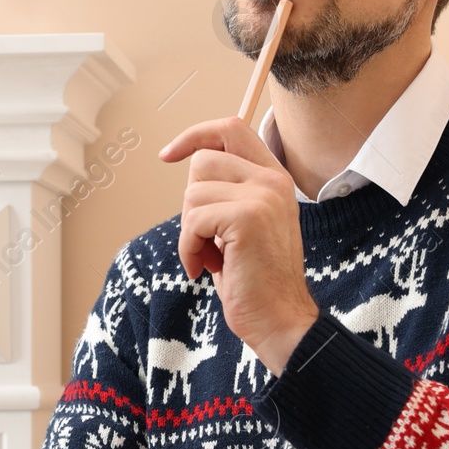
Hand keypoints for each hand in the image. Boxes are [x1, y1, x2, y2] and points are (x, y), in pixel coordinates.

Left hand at [159, 116, 318, 375]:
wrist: (279, 319)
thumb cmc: (254, 278)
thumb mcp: (243, 224)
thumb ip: (227, 190)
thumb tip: (190, 163)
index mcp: (274, 177)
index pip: (231, 128)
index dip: (194, 136)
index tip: (168, 155)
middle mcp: (272, 180)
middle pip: (202, 162)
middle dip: (191, 203)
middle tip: (207, 239)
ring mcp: (262, 196)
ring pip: (193, 194)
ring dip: (190, 232)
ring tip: (211, 257)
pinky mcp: (247, 218)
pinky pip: (193, 221)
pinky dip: (189, 249)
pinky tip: (207, 268)